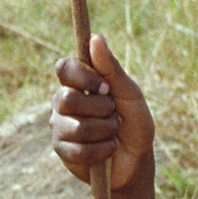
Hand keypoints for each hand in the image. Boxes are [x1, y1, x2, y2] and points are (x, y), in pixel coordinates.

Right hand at [50, 34, 153, 190]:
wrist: (137, 161)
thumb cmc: (134, 123)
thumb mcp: (129, 94)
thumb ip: (112, 68)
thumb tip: (96, 37)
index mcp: (78, 83)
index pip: (64, 68)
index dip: (83, 76)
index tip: (105, 87)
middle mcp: (63, 102)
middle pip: (68, 98)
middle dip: (100, 109)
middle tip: (114, 114)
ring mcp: (60, 127)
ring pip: (77, 127)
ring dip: (105, 131)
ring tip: (113, 134)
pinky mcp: (62, 151)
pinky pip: (79, 149)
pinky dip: (102, 150)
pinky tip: (108, 149)